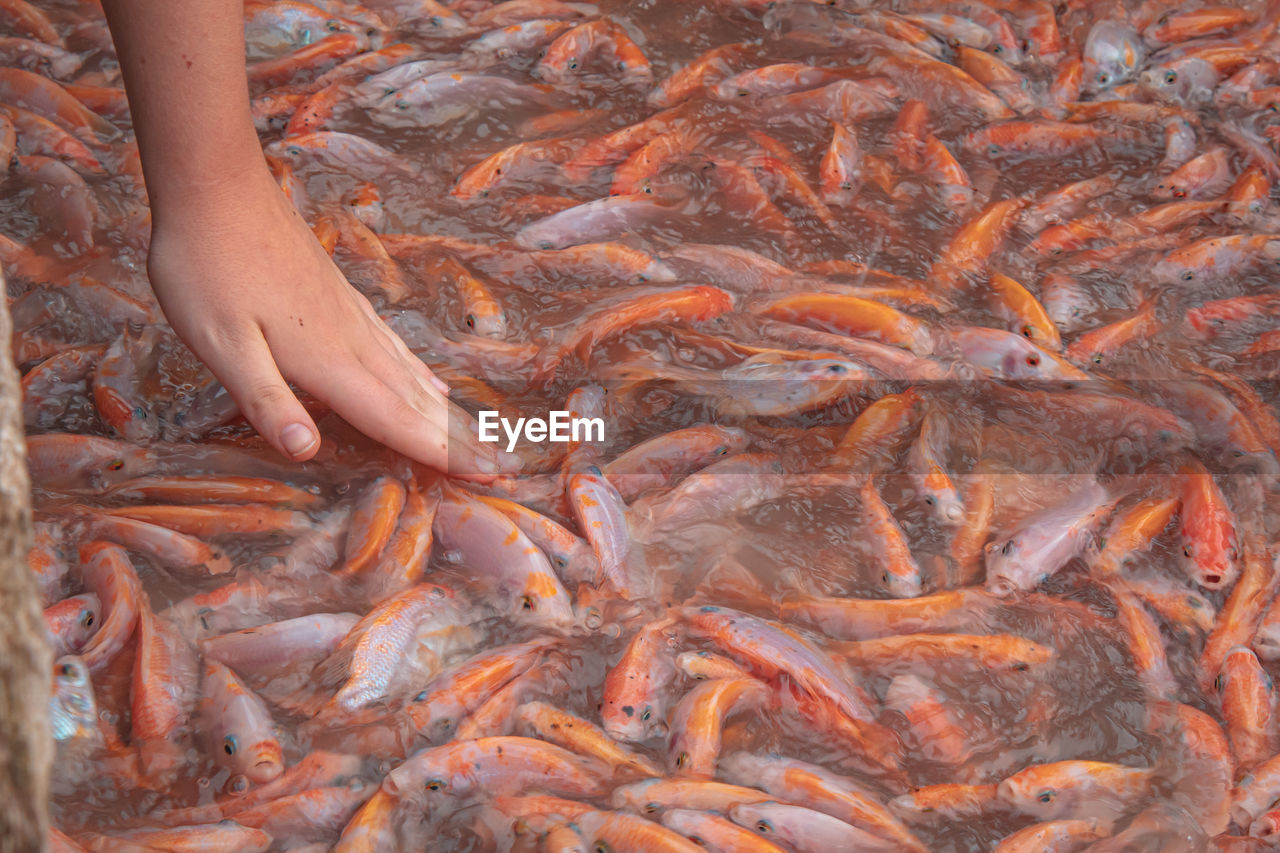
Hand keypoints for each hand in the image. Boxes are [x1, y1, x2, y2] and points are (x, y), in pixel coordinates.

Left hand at [145, 164, 516, 479]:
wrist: (219, 186)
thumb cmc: (208, 268)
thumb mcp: (221, 343)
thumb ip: (266, 399)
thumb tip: (306, 450)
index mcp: (329, 361)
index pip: (396, 420)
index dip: (443, 452)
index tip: (491, 476)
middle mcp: (353, 342)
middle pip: (418, 403)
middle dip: (463, 439)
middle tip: (505, 466)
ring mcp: (352, 317)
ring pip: (412, 377)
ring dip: (448, 413)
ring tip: (481, 436)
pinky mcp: (343, 299)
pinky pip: (396, 350)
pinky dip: (422, 376)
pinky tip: (433, 385)